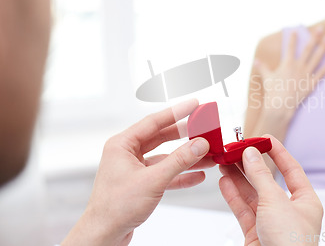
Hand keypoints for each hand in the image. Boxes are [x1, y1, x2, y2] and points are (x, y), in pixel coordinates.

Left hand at [62, 99, 215, 245]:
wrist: (104, 236)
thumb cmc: (115, 208)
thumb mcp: (153, 180)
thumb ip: (179, 161)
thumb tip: (199, 144)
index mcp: (122, 145)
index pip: (154, 122)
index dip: (177, 112)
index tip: (194, 105)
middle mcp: (127, 153)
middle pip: (162, 137)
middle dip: (185, 135)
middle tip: (204, 127)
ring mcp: (135, 169)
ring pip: (166, 157)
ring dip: (187, 157)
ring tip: (208, 154)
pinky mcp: (141, 184)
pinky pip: (165, 174)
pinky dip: (181, 174)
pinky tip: (198, 175)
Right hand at [219, 136, 322, 245]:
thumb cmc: (290, 245)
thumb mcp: (275, 203)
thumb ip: (260, 176)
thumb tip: (250, 154)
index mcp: (306, 201)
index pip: (291, 169)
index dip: (277, 152)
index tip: (263, 138)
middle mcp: (290, 211)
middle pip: (268, 181)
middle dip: (251, 165)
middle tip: (235, 150)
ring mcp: (272, 223)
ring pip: (252, 195)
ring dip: (238, 178)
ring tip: (224, 162)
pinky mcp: (256, 234)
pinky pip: (243, 210)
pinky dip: (233, 196)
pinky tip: (224, 182)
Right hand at [254, 29, 324, 120]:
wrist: (280, 105)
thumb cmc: (272, 91)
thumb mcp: (266, 78)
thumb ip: (262, 67)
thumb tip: (255, 61)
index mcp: (287, 63)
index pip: (290, 47)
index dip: (293, 38)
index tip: (296, 30)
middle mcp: (298, 66)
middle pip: (308, 49)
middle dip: (314, 37)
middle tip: (321, 29)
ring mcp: (306, 75)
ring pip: (317, 58)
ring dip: (323, 48)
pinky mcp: (311, 84)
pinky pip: (321, 73)